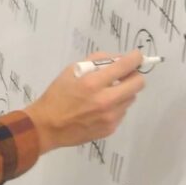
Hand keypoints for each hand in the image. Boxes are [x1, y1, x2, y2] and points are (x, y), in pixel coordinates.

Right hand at [27, 49, 146, 153]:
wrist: (47, 127)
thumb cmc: (57, 96)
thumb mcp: (71, 70)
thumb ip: (96, 62)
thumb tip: (118, 60)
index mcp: (93, 83)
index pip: (125, 66)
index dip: (135, 58)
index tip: (137, 56)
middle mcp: (105, 101)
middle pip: (138, 84)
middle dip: (134, 76)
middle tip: (124, 76)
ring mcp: (110, 117)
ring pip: (131, 98)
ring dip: (124, 92)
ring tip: (106, 94)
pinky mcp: (110, 129)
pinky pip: (122, 112)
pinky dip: (116, 106)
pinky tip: (100, 108)